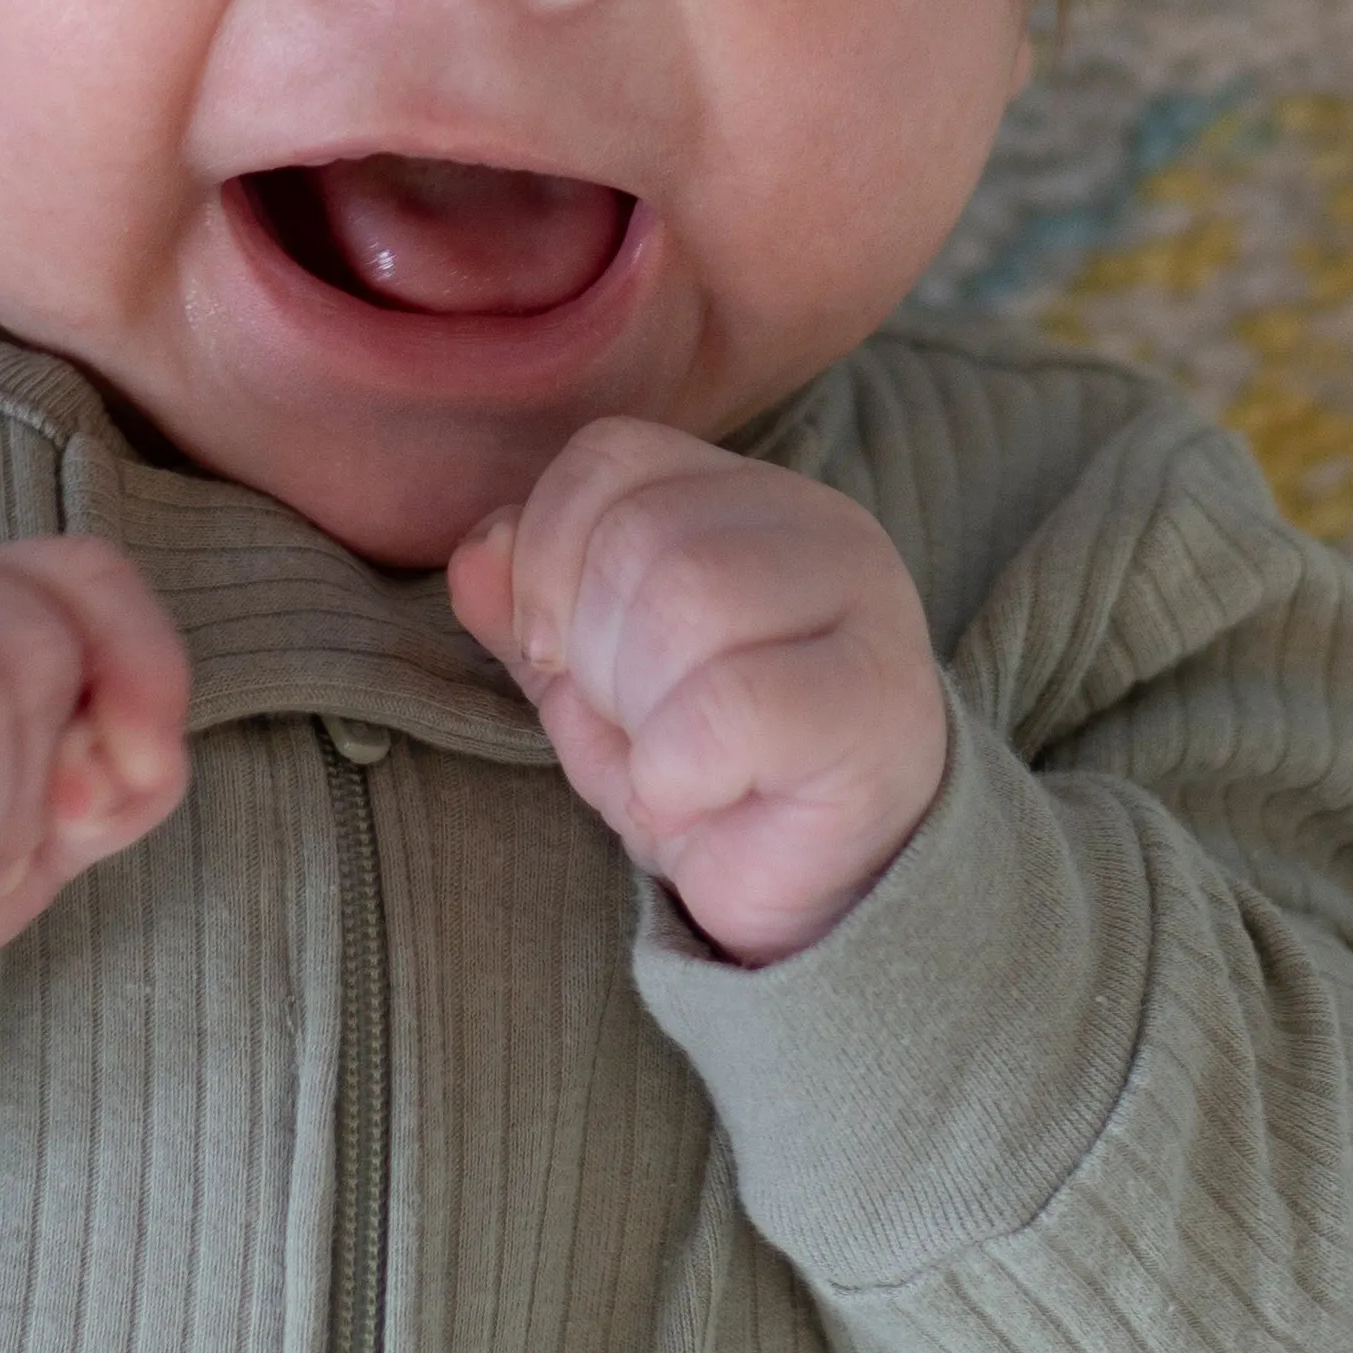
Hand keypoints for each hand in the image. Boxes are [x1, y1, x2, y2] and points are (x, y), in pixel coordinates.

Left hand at [446, 417, 946, 964]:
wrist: (822, 894)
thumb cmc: (709, 773)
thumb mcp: (594, 685)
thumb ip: (532, 611)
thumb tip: (474, 555)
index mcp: (745, 498)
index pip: (611, 458)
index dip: (547, 554)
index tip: (552, 656)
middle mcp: (818, 526)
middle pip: (641, 534)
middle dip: (596, 654)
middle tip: (638, 728)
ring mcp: (864, 605)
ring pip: (690, 601)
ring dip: (643, 712)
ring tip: (676, 765)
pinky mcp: (878, 703)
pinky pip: (731, 705)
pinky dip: (678, 771)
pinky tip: (705, 798)